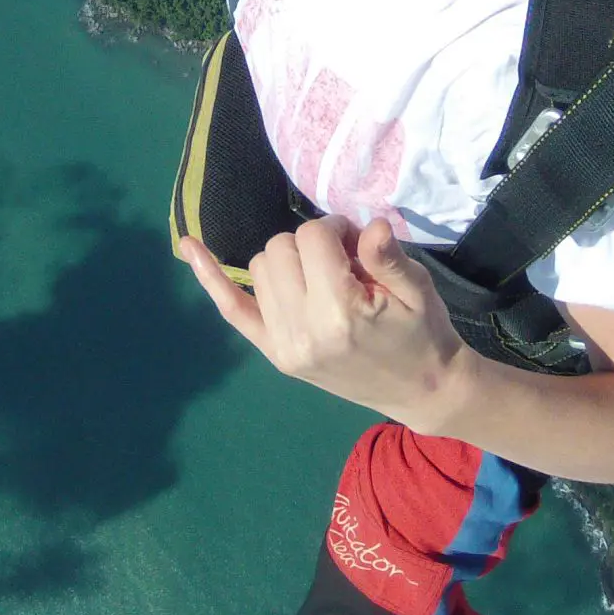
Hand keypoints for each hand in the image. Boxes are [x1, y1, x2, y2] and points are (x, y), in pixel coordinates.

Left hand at [179, 216, 468, 427]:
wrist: (422, 390)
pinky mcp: (275, 355)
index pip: (314, 237)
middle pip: (280, 248)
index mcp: (339, 312)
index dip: (337, 229)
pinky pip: (233, 309)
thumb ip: (386, 257)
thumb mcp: (418, 290)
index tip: (359, 243)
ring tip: (323, 277)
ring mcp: (283, 346)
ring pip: (260, 267)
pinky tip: (190, 246)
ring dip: (287, 260)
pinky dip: (210, 277)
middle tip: (345, 262)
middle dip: (311, 244)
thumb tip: (368, 224)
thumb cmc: (423, 335)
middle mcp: (302, 331)